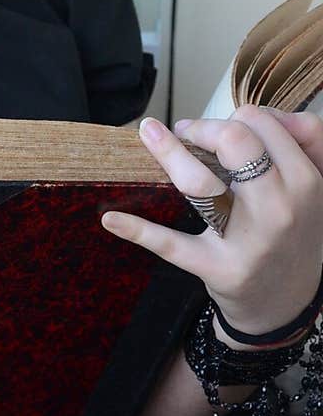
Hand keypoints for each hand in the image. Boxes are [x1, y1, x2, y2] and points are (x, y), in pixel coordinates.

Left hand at [100, 103, 322, 339]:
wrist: (286, 301)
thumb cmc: (291, 231)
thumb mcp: (310, 185)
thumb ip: (299, 141)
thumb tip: (255, 114)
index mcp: (305, 181)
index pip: (261, 123)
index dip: (234, 115)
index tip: (218, 126)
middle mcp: (279, 209)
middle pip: (233, 140)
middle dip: (202, 127)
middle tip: (187, 133)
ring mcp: (248, 240)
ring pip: (200, 182)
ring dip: (168, 153)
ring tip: (150, 136)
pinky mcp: (218, 268)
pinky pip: (172, 245)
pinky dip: (138, 230)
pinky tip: (111, 219)